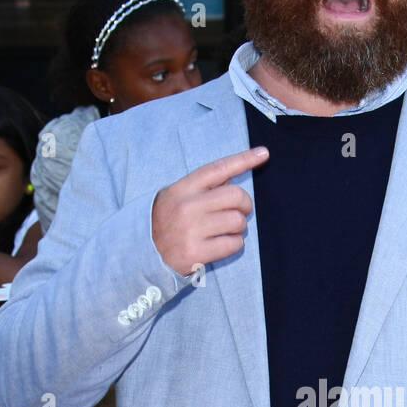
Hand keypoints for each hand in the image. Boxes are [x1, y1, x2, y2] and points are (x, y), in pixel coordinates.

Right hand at [151, 146, 268, 275]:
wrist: (143, 253)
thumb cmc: (166, 221)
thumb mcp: (176, 196)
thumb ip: (202, 186)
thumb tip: (232, 175)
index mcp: (183, 188)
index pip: (218, 169)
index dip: (243, 159)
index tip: (263, 153)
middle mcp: (187, 207)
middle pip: (236, 196)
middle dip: (245, 205)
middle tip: (240, 212)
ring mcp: (191, 230)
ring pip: (237, 221)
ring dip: (239, 226)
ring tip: (227, 230)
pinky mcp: (196, 253)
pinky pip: (233, 244)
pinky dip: (234, 243)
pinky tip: (222, 243)